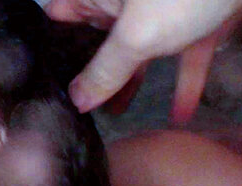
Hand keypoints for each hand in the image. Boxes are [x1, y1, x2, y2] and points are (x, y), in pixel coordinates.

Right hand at [44, 0, 241, 122]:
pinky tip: (180, 117)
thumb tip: (76, 101)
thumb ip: (104, 71)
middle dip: (91, 72)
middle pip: (99, 38)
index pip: (61, 17)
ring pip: (138, 50)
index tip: (45, 83)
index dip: (53, 47)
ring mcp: (162, 9)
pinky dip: (181, 84)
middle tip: (79, 108)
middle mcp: (125, 0)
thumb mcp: (136, 37)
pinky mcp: (196, 21)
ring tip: (117, 116)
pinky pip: (182, 57)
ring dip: (131, 83)